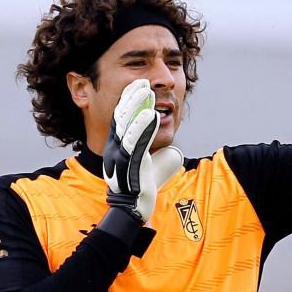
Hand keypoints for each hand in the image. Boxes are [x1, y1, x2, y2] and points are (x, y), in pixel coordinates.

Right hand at [102, 79, 182, 224]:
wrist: (133, 210)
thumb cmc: (143, 189)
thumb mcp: (153, 168)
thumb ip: (162, 158)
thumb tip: (175, 152)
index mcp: (118, 147)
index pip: (121, 118)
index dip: (128, 101)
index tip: (138, 85)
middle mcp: (116, 149)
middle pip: (121, 117)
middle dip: (131, 98)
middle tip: (142, 82)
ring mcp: (121, 156)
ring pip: (126, 126)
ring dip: (137, 106)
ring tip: (146, 91)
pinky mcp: (130, 164)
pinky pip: (135, 142)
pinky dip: (142, 127)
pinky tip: (150, 114)